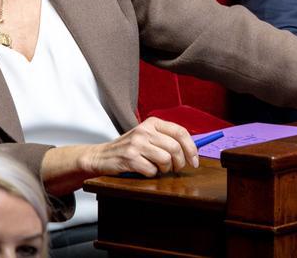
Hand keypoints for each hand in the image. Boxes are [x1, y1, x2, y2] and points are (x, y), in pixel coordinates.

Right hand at [80, 117, 198, 176]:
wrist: (101, 156)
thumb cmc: (129, 148)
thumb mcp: (147, 136)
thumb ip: (166, 139)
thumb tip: (191, 151)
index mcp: (152, 122)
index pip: (180, 132)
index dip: (191, 149)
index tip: (194, 162)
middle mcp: (145, 130)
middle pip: (175, 148)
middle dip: (179, 163)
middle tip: (175, 169)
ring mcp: (137, 143)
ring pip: (165, 159)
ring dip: (164, 169)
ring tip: (157, 168)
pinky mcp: (130, 157)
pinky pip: (152, 170)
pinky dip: (151, 174)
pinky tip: (143, 170)